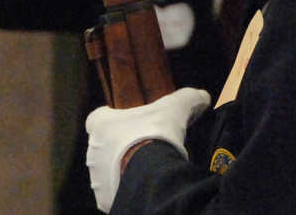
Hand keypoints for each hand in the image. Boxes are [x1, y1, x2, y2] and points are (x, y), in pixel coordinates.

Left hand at [85, 88, 210, 211]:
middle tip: (144, 145)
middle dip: (120, 145)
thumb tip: (202, 96)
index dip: (111, 119)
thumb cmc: (156, 132)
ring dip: (122, 168)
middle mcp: (93, 151)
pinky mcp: (105, 199)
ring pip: (108, 170)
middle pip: (104, 145)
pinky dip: (126, 188)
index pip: (98, 118)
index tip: (127, 121)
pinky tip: (145, 184)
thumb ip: (188, 98)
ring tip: (147, 167)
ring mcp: (97, 177)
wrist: (151, 172)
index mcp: (101, 125)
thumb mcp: (176, 107)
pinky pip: (115, 192)